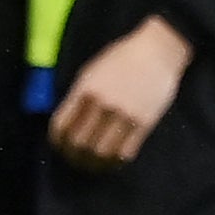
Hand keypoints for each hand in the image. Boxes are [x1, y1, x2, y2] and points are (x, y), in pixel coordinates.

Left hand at [46, 14, 192, 170]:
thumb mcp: (91, 71)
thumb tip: (67, 124)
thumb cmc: (122, 58)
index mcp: (85, 89)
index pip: (61, 125)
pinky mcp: (144, 123)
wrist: (157, 50)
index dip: (57, 141)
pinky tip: (113, 160)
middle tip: (75, 159)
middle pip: (79, 143)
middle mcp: (102, 104)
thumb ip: (78, 97)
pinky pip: (125, 153)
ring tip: (93, 164)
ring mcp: (124, 115)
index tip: (60, 146)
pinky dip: (116, 161)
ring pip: (101, 153)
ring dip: (94, 164)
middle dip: (73, 156)